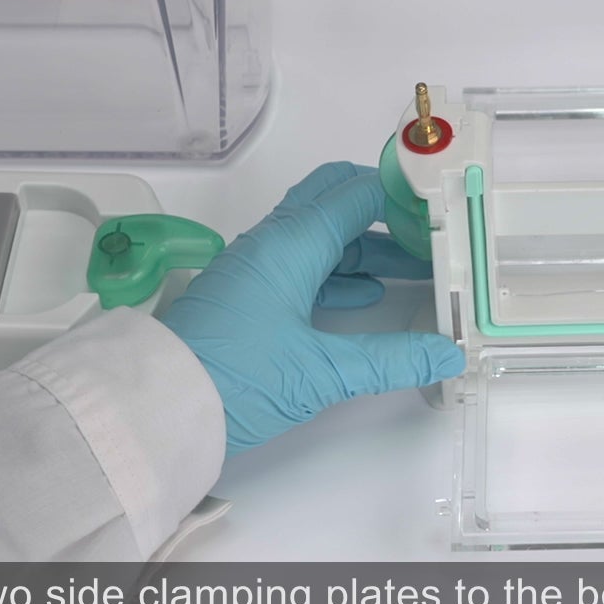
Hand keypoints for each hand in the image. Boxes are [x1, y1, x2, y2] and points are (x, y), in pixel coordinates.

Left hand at [159, 162, 465, 452]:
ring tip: (415, 269)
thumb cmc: (235, 380)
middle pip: (334, 200)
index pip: (357, 193)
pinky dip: (339, 270)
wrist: (156, 410)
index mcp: (291, 243)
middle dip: (384, 211)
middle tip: (428, 230)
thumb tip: (447, 354)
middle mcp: (272, 242)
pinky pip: (303, 263)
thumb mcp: (322, 372)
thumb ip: (390, 360)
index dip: (403, 195)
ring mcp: (256, 266)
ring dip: (367, 246)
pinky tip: (367, 294)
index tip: (444, 208)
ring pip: (321, 235)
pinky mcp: (248, 294)